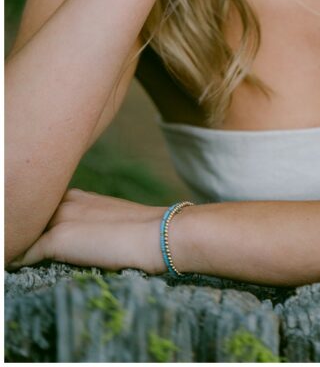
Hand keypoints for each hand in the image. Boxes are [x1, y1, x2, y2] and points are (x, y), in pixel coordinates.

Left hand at [7, 188, 168, 274]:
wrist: (160, 235)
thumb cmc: (146, 233)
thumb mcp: (113, 222)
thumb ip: (91, 225)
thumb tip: (85, 243)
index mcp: (79, 197)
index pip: (44, 208)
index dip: (38, 223)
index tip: (31, 236)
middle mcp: (66, 201)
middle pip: (31, 217)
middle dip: (25, 231)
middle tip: (18, 247)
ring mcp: (61, 218)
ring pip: (24, 232)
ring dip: (19, 244)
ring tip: (14, 256)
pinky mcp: (57, 239)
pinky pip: (24, 254)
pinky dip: (17, 262)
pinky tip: (13, 268)